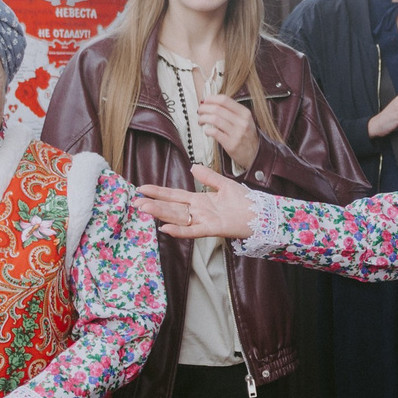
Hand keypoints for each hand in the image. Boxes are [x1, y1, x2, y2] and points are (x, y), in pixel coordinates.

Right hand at [135, 165, 259, 240]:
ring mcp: (204, 220)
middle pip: (172, 207)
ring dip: (161, 213)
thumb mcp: (225, 185)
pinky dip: (179, 230)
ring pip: (178, 217)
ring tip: (144, 209)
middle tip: (135, 202)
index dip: (159, 192)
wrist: (262, 214)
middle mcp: (199, 211)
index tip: (142, 188)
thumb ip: (208, 177)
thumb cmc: (246, 201)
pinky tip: (165, 227)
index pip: (174, 196)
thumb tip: (193, 167)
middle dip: (154, 204)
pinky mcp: (213, 229)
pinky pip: (193, 230)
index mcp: (200, 200)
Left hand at [194, 94, 260, 169]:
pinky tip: (207, 131)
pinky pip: (215, 133)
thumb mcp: (245, 120)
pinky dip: (207, 130)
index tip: (205, 101)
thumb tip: (211, 103)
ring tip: (201, 121)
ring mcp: (237, 133)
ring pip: (214, 119)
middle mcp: (242, 122)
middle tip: (200, 111)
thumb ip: (232, 111)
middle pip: (217, 109)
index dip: (212, 99)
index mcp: (245, 113)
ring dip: (203, 118)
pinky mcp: (231, 144)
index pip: (225, 100)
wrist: (255, 155)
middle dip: (204, 108)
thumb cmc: (247, 136)